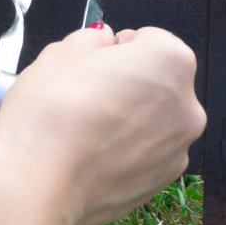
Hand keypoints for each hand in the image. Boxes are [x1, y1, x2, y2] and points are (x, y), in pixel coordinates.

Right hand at [0, 24, 205, 224]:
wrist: (39, 184)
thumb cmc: (49, 112)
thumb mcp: (61, 53)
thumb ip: (91, 40)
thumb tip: (102, 42)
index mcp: (170, 62)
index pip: (149, 40)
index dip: (117, 48)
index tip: (93, 63)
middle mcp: (186, 106)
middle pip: (157, 82)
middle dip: (128, 84)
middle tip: (86, 95)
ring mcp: (178, 149)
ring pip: (153, 120)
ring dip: (129, 118)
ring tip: (85, 130)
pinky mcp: (162, 182)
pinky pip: (147, 154)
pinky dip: (126, 151)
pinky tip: (92, 155)